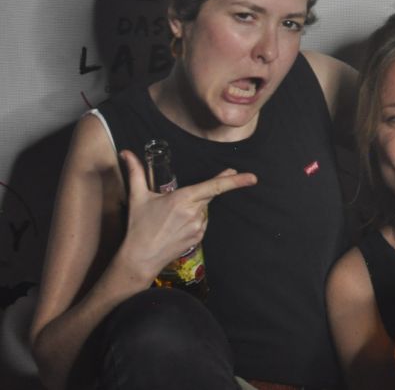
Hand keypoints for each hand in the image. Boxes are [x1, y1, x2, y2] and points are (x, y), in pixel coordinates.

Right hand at [118, 150, 255, 281]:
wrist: (140, 257)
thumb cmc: (139, 226)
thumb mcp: (138, 197)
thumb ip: (135, 172)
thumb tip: (126, 153)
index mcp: (183, 199)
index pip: (214, 186)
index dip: (235, 181)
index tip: (252, 177)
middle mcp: (194, 212)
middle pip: (209, 195)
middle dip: (215, 186)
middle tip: (222, 178)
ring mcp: (198, 226)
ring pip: (204, 209)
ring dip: (195, 207)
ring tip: (172, 217)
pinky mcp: (199, 237)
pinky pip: (201, 222)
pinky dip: (193, 220)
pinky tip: (177, 226)